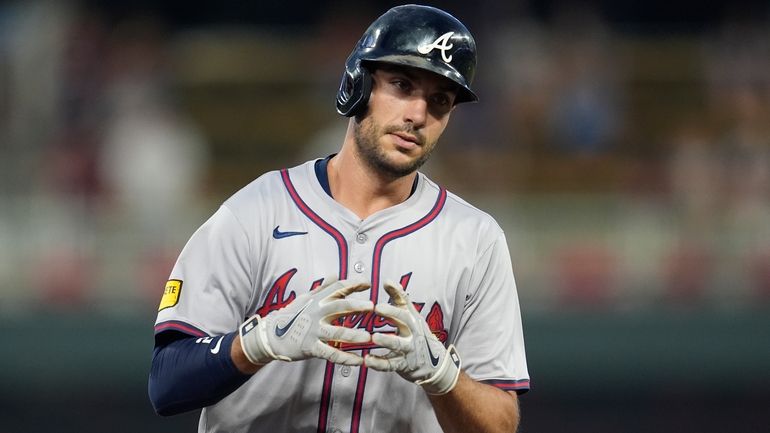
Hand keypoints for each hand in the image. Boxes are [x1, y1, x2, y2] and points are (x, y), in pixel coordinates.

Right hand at [239, 277, 372, 365]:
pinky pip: (331, 354)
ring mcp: (314, 331)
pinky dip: (345, 358)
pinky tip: (359, 361)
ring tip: (368, 337)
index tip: (368, 283)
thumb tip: (336, 274)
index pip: (337, 287)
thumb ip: (324, 288)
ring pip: (337, 333)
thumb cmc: (292, 315)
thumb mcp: (306, 299)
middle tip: (372, 306)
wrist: (271, 335)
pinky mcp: (311, 347)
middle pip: (339, 307)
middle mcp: (317, 313)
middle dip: (356, 306)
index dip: (353, 284)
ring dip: (354, 335)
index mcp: (317, 300)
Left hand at [364, 281, 461, 394]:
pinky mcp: (402, 365)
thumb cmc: (419, 336)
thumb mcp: (412, 317)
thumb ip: (400, 300)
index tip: (385, 285)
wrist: (435, 365)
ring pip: (397, 345)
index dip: (395, 296)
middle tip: (377, 308)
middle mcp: (412, 333)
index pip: (405, 306)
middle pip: (404, 321)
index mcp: (413, 320)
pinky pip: (389, 365)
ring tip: (374, 337)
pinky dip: (378, 363)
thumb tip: (389, 281)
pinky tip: (366, 359)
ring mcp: (408, 350)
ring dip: (386, 340)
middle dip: (392, 314)